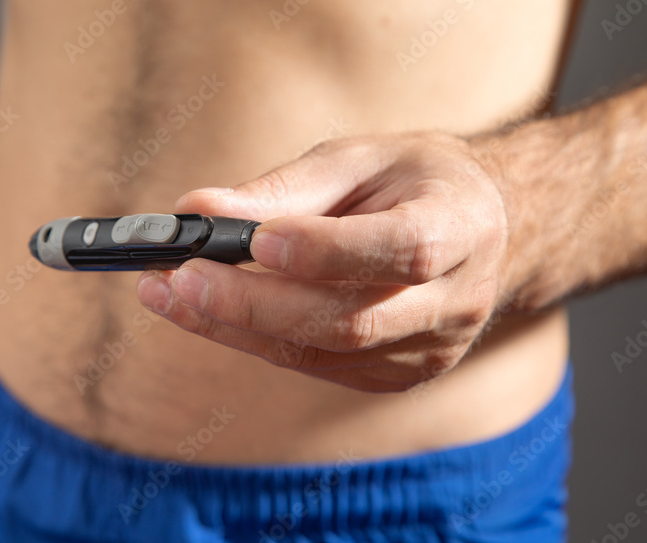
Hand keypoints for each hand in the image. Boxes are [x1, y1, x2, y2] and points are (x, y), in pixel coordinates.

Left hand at [136, 133, 511, 391]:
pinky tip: (209, 312)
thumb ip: (283, 188)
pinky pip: (315, 365)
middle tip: (178, 277)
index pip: (402, 250)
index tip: (254, 241)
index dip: (327, 252)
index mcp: (461, 226)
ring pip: (324, 352)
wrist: (479, 229)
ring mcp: (429, 350)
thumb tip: (196, 211)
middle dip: (254, 303)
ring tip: (167, 293)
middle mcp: (455, 301)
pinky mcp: (396, 376)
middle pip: (351, 320)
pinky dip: (255, 339)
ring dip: (236, 327)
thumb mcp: (358, 159)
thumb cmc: (412, 181)